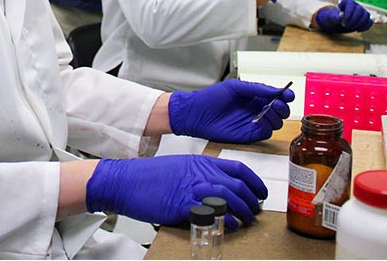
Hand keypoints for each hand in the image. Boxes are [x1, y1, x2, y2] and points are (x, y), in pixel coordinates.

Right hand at [86, 154, 266, 227]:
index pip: (237, 168)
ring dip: (244, 210)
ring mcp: (191, 187)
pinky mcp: (182, 204)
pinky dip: (227, 219)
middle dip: (252, 200)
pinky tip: (231, 225)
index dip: (254, 182)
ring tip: (247, 220)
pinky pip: (213, 212)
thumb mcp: (179, 167)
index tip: (260, 193)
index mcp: (200, 161)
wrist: (125, 180)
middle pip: (237, 184)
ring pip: (229, 197)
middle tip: (255, 211)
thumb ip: (199, 175)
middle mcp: (199, 172)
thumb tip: (218, 190)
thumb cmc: (149, 176)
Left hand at [168, 79, 294, 143]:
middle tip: (278, 104)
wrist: (195, 113)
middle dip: (283, 107)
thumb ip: (256, 88)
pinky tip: (262, 120)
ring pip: (276, 123)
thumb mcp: (235, 87)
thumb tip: (276, 90)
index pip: (276, 96)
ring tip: (269, 110)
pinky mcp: (249, 135)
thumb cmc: (211, 97)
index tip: (289, 94)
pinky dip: (268, 127)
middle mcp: (256, 110)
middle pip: (280, 111)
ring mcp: (253, 122)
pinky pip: (266, 133)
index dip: (285, 95)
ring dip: (277, 117)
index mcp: (254, 96)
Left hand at [315, 0, 373, 33]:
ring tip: (351, 28)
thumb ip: (335, 17)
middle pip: (360, 10)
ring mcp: (361, 12)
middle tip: (347, 25)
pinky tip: (357, 31)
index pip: (351, 5)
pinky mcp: (364, 19)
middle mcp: (356, 5)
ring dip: (360, 23)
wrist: (337, 23)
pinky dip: (365, 27)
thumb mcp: (331, 17)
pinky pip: (369, 22)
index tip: (344, 20)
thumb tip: (340, 18)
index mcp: (347, 2)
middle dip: (354, 19)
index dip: (349, 12)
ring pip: (366, 15)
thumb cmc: (333, 18)